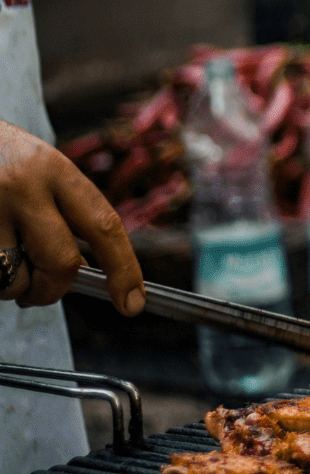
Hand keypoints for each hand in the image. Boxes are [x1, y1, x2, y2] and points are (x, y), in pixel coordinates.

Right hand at [0, 120, 144, 314]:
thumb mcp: (39, 170)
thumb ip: (65, 214)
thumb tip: (83, 273)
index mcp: (54, 170)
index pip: (104, 227)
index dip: (124, 270)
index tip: (132, 303)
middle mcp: (22, 186)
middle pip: (60, 263)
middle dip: (52, 290)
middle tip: (38, 292)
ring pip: (13, 279)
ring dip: (11, 286)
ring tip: (2, 259)